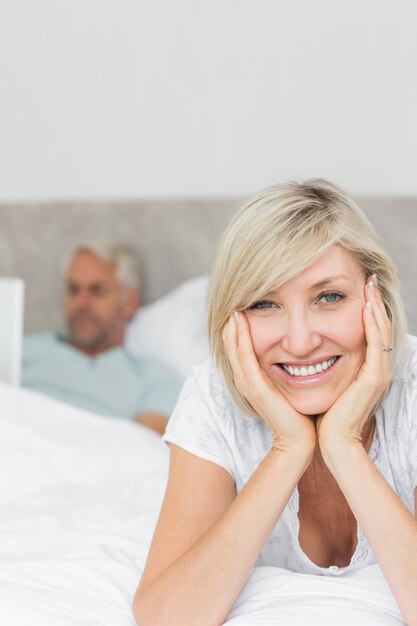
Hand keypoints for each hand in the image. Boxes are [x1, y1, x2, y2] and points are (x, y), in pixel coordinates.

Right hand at [223, 312, 316, 455]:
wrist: (301, 440)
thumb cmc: (301, 413)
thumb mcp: (291, 384)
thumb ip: (288, 368)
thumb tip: (301, 350)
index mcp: (252, 378)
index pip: (240, 347)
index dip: (239, 328)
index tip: (243, 305)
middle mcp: (245, 379)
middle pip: (232, 345)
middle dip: (232, 323)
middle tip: (234, 300)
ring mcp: (248, 383)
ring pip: (234, 348)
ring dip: (232, 327)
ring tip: (233, 306)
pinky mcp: (255, 388)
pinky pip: (243, 356)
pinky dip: (239, 338)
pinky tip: (240, 321)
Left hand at [316, 275, 392, 455]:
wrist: (331, 441)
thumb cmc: (325, 414)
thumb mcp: (328, 382)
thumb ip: (327, 364)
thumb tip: (311, 348)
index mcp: (367, 368)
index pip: (372, 332)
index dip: (368, 309)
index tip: (360, 288)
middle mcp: (377, 368)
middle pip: (381, 326)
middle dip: (375, 301)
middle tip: (369, 277)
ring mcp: (378, 373)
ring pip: (382, 331)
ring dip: (376, 306)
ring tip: (370, 285)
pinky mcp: (374, 378)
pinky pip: (377, 344)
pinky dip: (372, 324)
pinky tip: (367, 307)